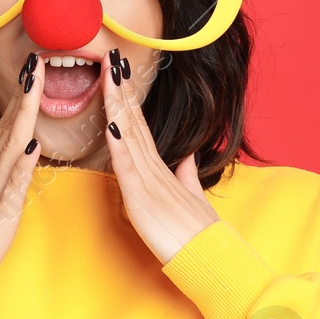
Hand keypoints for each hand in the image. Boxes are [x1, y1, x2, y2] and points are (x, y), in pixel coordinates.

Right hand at [0, 52, 44, 296]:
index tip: (28, 77)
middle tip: (36, 64)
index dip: (16, 103)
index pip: (1, 131)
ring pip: (10, 149)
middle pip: (7, 130)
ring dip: (24, 118)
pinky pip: (12, 187)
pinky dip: (22, 165)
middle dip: (23, 97)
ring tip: (36, 88)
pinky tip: (33, 145)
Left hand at [100, 47, 219, 263]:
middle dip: (122, 90)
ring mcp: (149, 182)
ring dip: (118, 105)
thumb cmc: (197, 235)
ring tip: (109, 76)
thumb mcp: (192, 199)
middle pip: (135, 122)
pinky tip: (112, 123)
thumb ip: (187, 175)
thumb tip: (186, 156)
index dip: (129, 99)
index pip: (141, 127)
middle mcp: (155, 169)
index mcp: (162, 169)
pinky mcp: (142, 199)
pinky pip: (128, 167)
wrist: (210, 259)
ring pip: (130, 136)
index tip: (120, 73)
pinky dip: (119, 144)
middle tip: (111, 59)